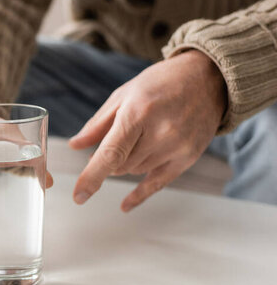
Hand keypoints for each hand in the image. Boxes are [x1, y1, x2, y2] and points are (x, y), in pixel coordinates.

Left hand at [69, 50, 226, 211]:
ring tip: (133, 142)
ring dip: (125, 163)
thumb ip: (98, 124)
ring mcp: (177, 147)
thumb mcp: (124, 95)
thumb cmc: (161, 82)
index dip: (92, 177)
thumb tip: (75, 146)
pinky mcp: (188, 158)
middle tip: (108, 146)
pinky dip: (139, 194)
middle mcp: (160, 133)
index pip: (111, 153)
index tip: (79, 196)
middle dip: (108, 160)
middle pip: (120, 165)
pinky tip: (125, 205)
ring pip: (134, 171)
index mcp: (139, 112)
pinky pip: (157, 184)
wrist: (208, 78)